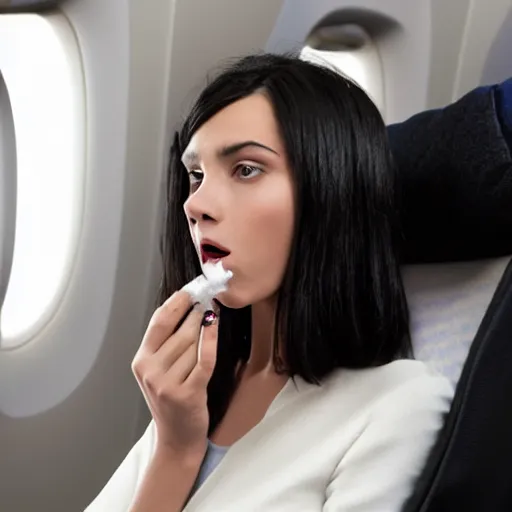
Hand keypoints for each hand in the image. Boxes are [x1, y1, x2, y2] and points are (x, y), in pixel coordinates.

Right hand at [131, 290, 217, 457]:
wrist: (176, 439)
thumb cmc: (171, 399)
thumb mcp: (158, 370)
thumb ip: (165, 343)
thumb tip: (184, 306)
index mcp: (141, 361)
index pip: (158, 322)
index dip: (176, 302)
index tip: (191, 288)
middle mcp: (150, 371)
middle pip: (179, 330)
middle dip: (195, 311)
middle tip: (208, 297)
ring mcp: (167, 384)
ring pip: (193, 343)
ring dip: (205, 328)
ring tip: (212, 315)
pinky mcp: (188, 393)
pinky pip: (204, 359)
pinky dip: (211, 339)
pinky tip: (216, 324)